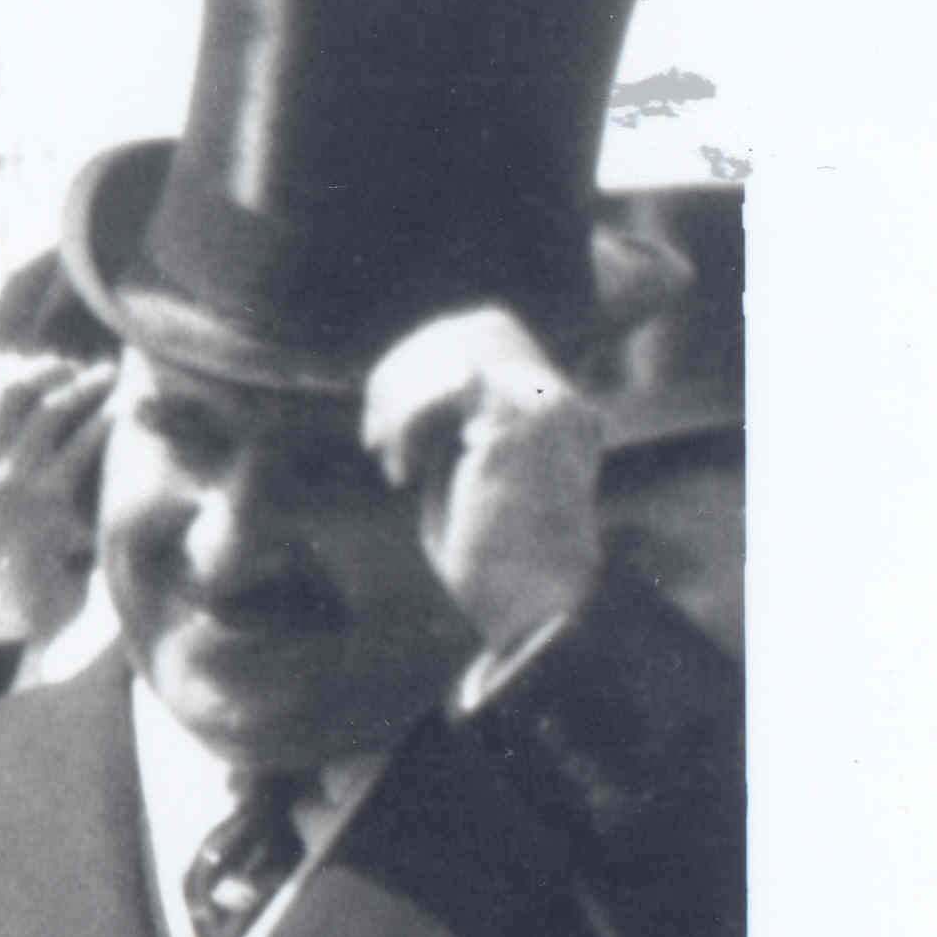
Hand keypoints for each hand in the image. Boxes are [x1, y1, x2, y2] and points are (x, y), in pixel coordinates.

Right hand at [0, 348, 110, 651]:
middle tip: (80, 371)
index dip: (16, 360)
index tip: (45, 365)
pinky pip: (80, 444)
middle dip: (52, 367)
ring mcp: (9, 478)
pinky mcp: (44, 501)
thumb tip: (29, 413)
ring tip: (109, 379)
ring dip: (85, 385)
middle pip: (14, 382)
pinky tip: (122, 413)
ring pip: (49, 407)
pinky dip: (104, 421)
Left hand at [365, 304, 609, 666]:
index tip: (384, 421)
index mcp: (553, 408)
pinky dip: (408, 423)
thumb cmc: (488, 559)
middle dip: (407, 368)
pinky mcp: (523, 424)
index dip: (423, 360)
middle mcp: (561, 399)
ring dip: (403, 396)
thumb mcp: (460, 473)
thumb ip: (448, 426)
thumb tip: (402, 388)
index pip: (489, 333)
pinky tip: (401, 474)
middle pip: (477, 326)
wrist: (528, 610)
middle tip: (375, 434)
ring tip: (387, 453)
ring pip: (461, 346)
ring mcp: (548, 406)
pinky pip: (448, 385)